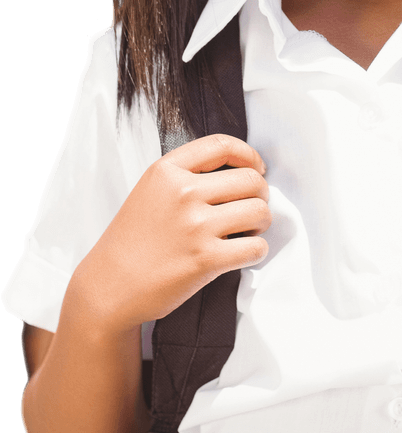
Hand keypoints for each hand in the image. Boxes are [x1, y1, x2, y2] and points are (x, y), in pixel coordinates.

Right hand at [69, 134, 270, 334]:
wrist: (109, 287)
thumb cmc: (133, 241)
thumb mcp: (150, 191)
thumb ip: (187, 174)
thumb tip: (241, 170)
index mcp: (166, 171)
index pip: (222, 145)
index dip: (250, 155)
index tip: (256, 168)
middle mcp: (183, 193)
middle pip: (251, 180)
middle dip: (260, 195)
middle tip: (250, 209)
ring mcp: (195, 226)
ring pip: (260, 211)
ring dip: (261, 223)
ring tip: (246, 232)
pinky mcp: (206, 259)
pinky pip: (256, 247)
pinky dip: (256, 252)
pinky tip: (241, 254)